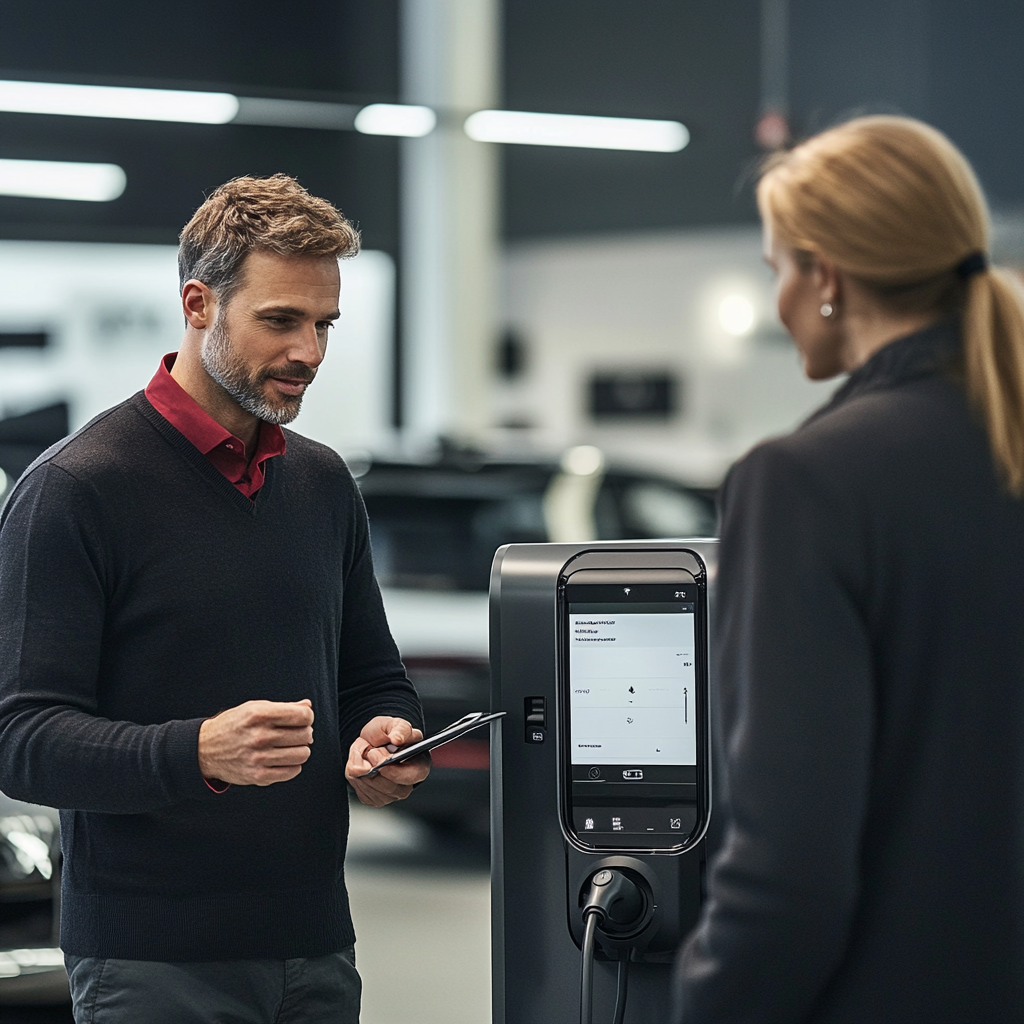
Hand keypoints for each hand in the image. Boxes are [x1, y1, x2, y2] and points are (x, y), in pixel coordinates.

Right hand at [198, 699, 313, 785]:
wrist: (204, 749)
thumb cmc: (234, 725)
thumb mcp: (255, 708)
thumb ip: (284, 707)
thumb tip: (308, 706)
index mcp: (260, 714)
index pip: (303, 716)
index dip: (307, 717)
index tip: (301, 720)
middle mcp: (259, 736)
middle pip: (305, 735)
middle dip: (305, 733)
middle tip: (296, 734)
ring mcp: (259, 758)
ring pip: (302, 754)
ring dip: (300, 750)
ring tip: (291, 747)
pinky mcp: (258, 776)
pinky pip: (292, 772)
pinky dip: (293, 765)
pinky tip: (284, 759)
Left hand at [346, 716, 430, 806]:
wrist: (371, 740)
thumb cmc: (387, 734)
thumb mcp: (394, 724)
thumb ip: (400, 729)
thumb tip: (398, 739)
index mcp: (419, 765)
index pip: (412, 777)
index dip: (395, 772)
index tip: (381, 762)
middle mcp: (407, 784)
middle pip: (390, 788)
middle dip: (375, 769)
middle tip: (371, 751)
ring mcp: (390, 794)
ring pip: (373, 789)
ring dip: (363, 770)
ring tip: (366, 754)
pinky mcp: (374, 798)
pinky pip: (361, 791)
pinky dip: (356, 776)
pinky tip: (361, 765)